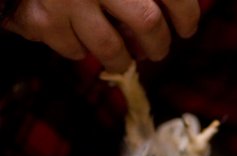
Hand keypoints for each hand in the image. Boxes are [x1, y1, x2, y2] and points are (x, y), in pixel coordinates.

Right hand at [2, 0, 199, 71]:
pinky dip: (80, 51)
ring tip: (125, 61)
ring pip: (110, 49)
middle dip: (159, 46)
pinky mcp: (40, 19)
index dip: (187, 16)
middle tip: (158, 51)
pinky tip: (81, 42)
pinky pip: (72, 51)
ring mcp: (66, 1)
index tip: (188, 29)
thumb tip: (180, 4)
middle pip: (147, 24)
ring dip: (122, 61)